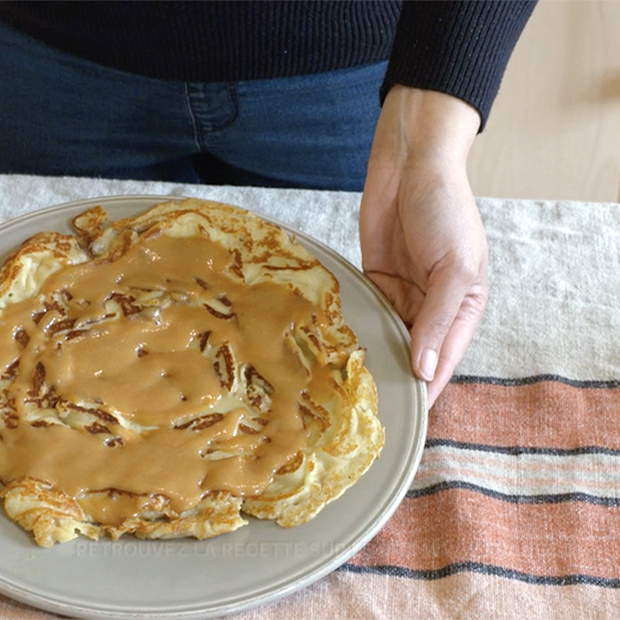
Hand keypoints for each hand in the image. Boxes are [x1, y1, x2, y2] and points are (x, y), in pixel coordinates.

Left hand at [359, 86, 487, 406]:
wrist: (411, 166)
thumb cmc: (446, 211)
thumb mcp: (454, 268)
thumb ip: (437, 319)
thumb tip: (424, 368)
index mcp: (459, 309)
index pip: (442, 360)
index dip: (425, 389)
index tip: (406, 419)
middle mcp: (429, 307)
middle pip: (411, 354)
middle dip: (393, 377)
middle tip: (366, 410)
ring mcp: (400, 295)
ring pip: (385, 337)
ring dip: (370, 357)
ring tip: (346, 388)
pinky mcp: (373, 281)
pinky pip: (364, 313)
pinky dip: (352, 330)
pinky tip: (335, 350)